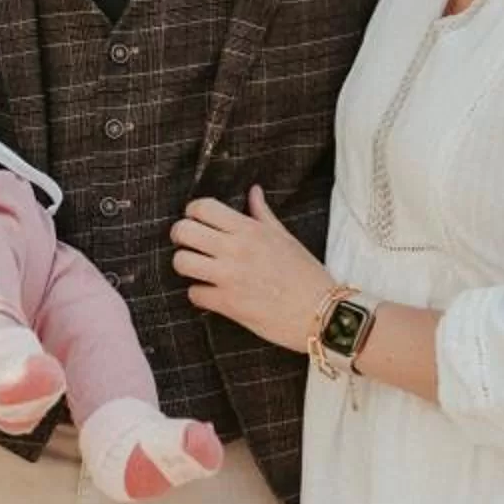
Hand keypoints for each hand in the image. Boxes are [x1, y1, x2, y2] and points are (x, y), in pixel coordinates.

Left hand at [172, 186, 335, 352]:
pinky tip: (212, 293)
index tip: (198, 221)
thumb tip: (253, 190)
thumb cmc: (306, 274)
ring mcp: (230, 277)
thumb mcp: (285, 237)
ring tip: (198, 269)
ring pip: (181, 262)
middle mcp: (235, 249)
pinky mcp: (228, 304)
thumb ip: (262, 213)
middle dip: (181, 236)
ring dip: (185, 265)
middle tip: (190, 244)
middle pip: (183, 231)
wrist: (322, 313)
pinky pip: (194, 294)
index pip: (202, 207)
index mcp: (249, 230)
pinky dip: (200, 294)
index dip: (193, 212)